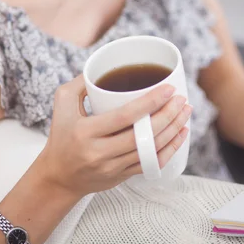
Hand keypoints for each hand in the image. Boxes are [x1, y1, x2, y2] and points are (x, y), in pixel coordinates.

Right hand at [41, 75, 191, 196]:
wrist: (57, 178)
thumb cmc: (61, 135)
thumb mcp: (62, 103)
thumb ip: (80, 82)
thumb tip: (103, 66)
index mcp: (86, 132)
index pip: (125, 117)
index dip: (150, 103)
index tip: (168, 89)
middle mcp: (100, 152)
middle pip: (143, 135)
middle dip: (168, 116)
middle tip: (182, 100)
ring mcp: (112, 167)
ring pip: (151, 150)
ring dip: (173, 131)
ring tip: (186, 113)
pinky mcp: (121, 176)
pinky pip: (151, 164)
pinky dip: (169, 149)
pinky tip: (180, 135)